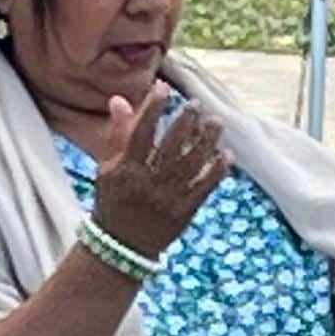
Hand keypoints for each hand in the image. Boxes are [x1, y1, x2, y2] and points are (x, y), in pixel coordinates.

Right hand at [86, 89, 230, 261]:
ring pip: (192, 164)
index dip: (152, 108)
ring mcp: (168, 197)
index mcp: (126, 169)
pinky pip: (205, 188)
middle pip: (170, 146)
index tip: (164, 89)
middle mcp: (148, 182)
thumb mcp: (107, 169)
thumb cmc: (114, 201)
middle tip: (195, 104)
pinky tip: (227, 153)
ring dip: (207, 141)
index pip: (141, 133)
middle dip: (184, 122)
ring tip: (216, 122)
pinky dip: (217, 170)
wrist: (123, 246)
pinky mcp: (185, 211)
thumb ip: (117, 135)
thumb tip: (119, 99)